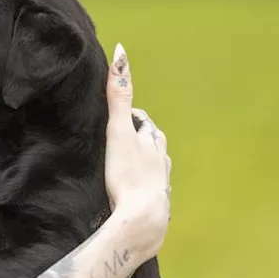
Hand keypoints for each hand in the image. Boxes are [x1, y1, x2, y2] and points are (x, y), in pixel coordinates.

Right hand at [103, 43, 170, 255]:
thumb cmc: (128, 175)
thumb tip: (121, 56)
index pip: (142, 122)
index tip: (118, 117)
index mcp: (154, 142)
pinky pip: (147, 192)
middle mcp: (162, 161)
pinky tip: (129, 195)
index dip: (130, 117)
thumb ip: (119, 97)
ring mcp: (160, 185)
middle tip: (117, 140)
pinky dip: (139, 188)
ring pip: (152, 168)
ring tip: (124, 167)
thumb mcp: (118, 132)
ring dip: (140, 164)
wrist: (141, 221)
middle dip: (137, 139)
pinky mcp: (154, 206)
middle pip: (150, 143)